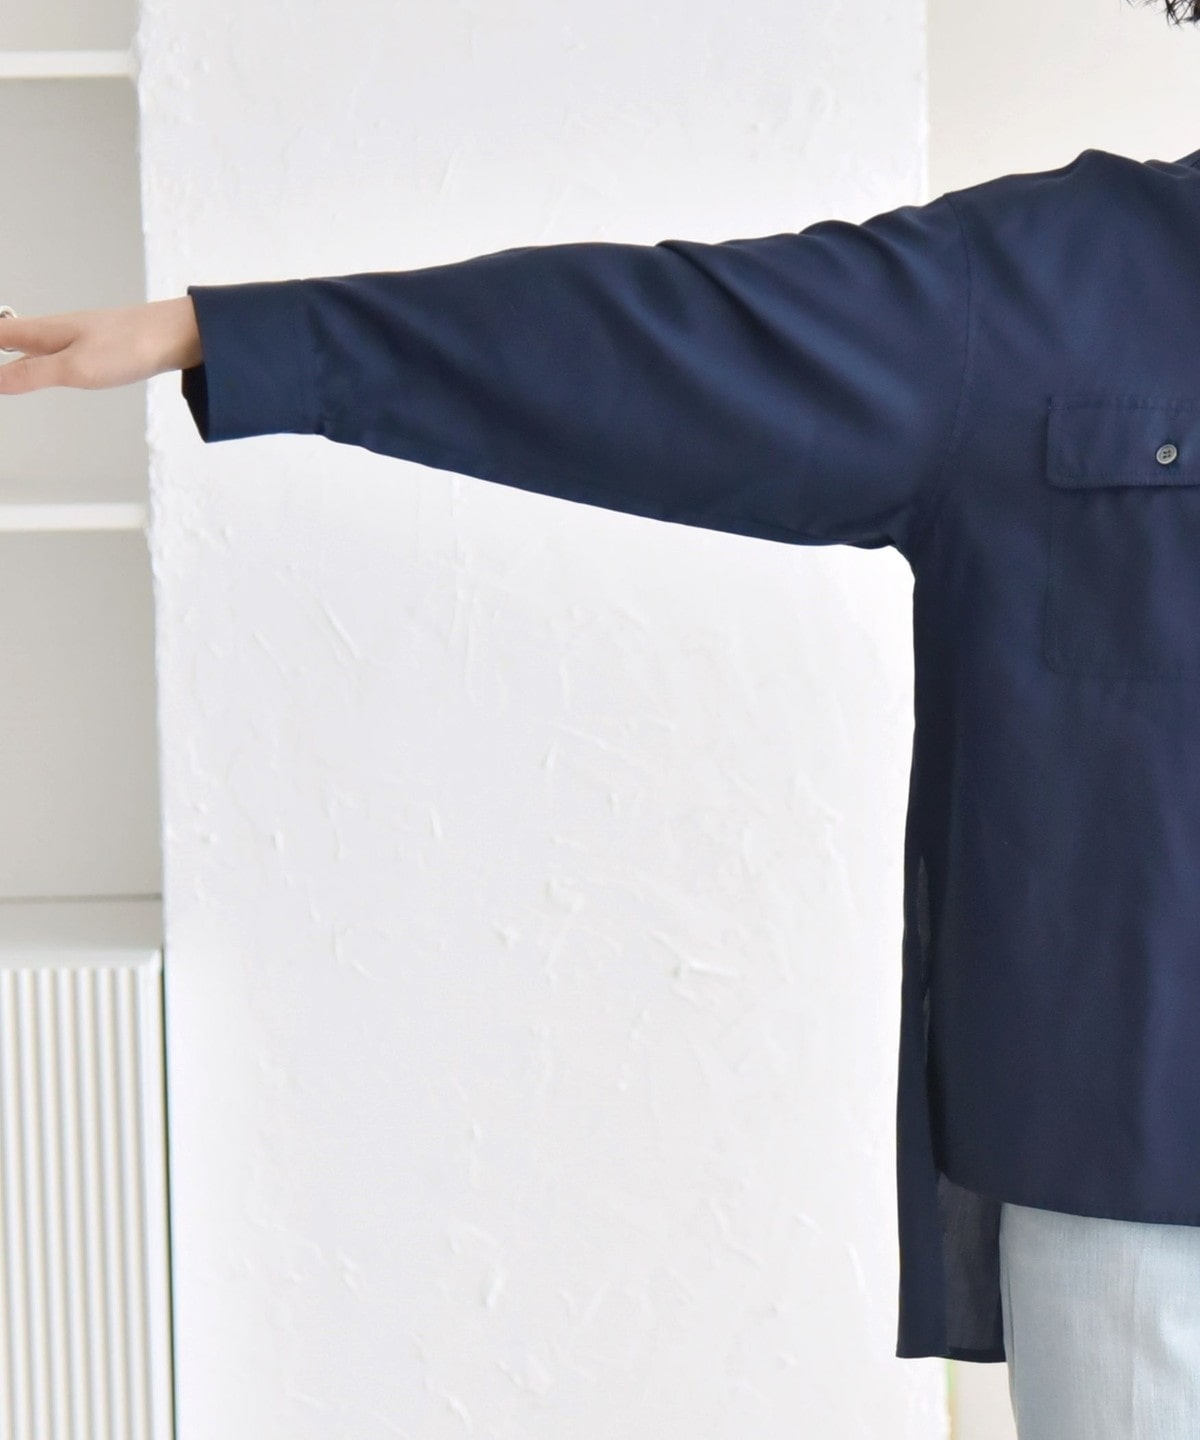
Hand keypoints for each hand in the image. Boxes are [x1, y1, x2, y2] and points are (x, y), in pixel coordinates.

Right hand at [0, 296, 202, 393]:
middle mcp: (57, 330)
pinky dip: (40, 358)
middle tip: (0, 375)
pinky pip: (58, 350)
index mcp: (44, 332)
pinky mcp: (99, 345)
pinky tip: (47, 365)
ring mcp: (79, 336)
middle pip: (12, 338)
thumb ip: (33, 374)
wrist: (178, 334)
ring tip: (7, 366)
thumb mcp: (75, 368)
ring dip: (14, 353)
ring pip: (35, 344)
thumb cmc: (129, 347)